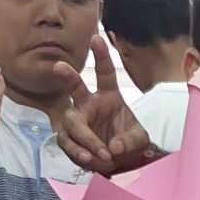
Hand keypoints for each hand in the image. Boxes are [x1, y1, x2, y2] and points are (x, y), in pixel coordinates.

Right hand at [43, 33, 159, 175]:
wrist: (120, 163)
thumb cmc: (128, 142)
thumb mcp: (139, 141)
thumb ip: (130, 142)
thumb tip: (113, 147)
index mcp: (109, 96)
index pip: (105, 73)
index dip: (100, 55)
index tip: (96, 37)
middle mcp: (89, 104)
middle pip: (75, 89)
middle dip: (67, 76)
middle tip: (59, 66)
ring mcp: (77, 121)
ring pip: (72, 123)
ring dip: (85, 139)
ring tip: (102, 153)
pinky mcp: (69, 139)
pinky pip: (67, 143)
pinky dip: (77, 152)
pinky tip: (88, 159)